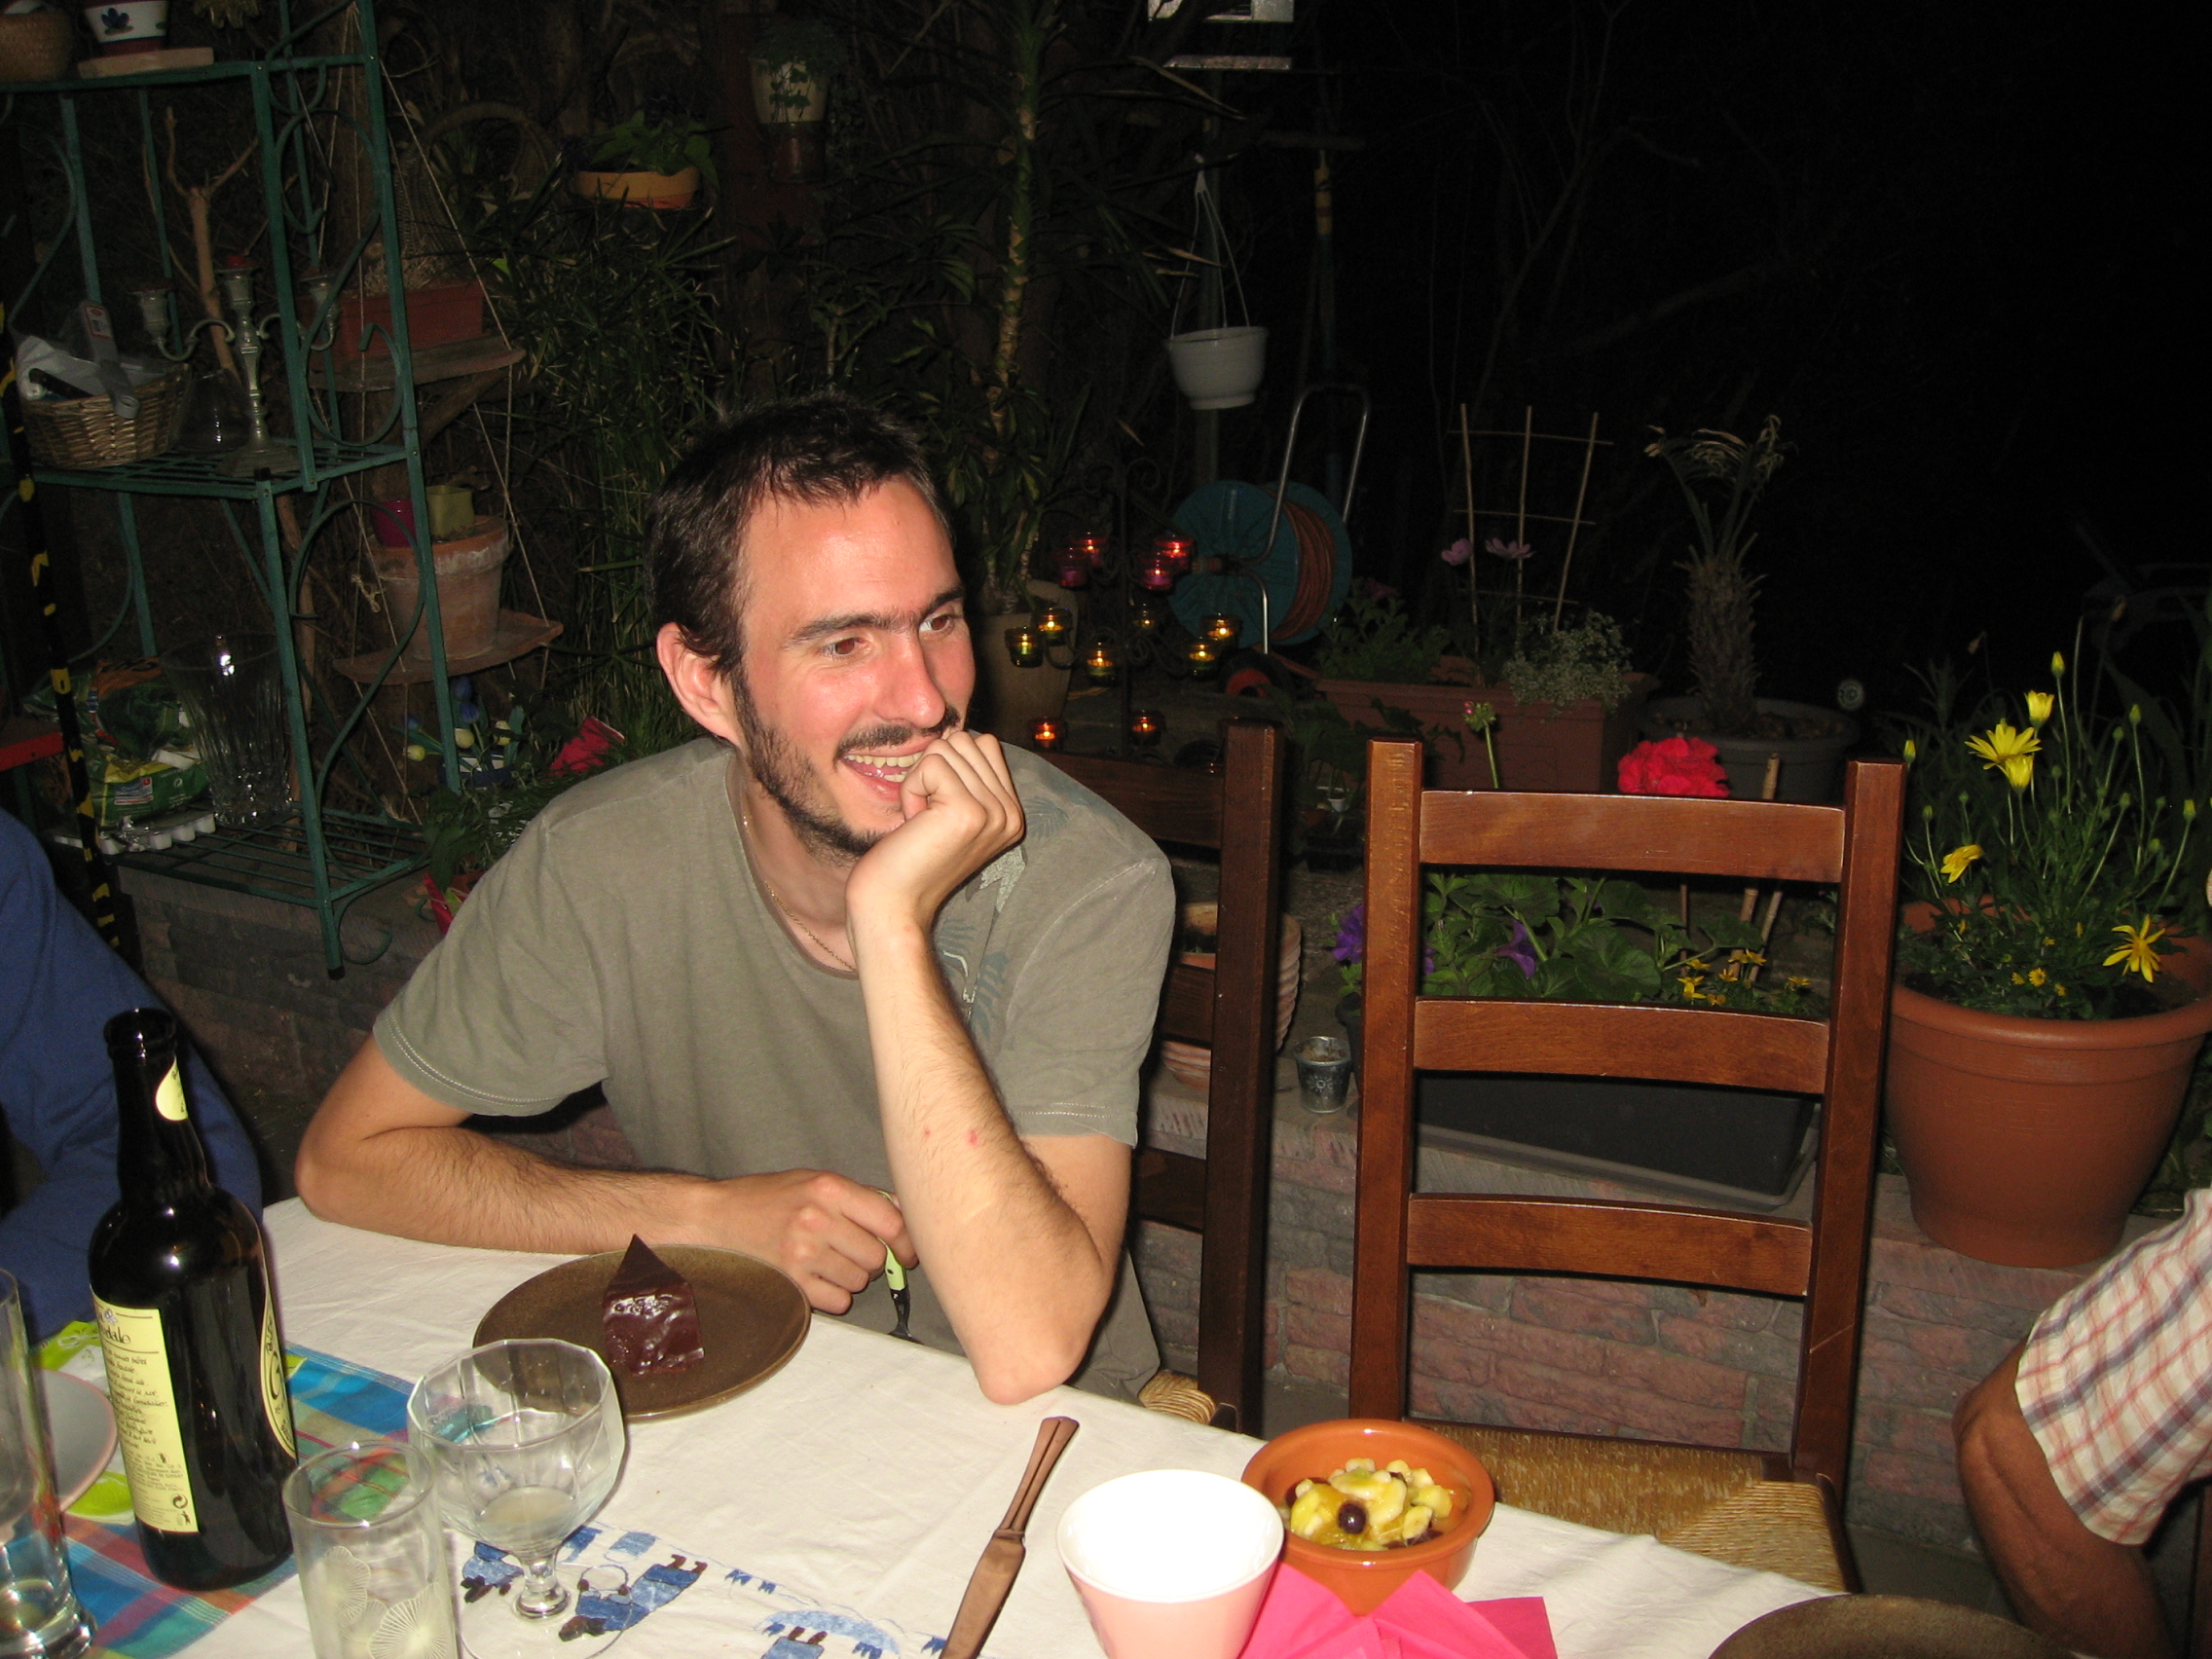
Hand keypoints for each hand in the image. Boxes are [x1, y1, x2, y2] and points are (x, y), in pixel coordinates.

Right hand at [693, 1170, 913, 1312]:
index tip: (907, 1253)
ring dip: (852, 1277)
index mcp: (829, 1188)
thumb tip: (903, 1217)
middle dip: (873, 1260)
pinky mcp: (790, 1282)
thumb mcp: (814, 1181)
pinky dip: (834, 1295)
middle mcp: (818, 1219)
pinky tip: (818, 1278)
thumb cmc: (769, 1197)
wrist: (717, 1217)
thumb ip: (857, 1198)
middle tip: (853, 1253)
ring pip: (859, 1281)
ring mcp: (802, 1253)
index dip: (907, 1242)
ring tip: (829, 1262)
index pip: (891, 1221)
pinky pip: (838, 1301)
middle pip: (876, 1256)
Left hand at [846, 729, 1023, 935]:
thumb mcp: (950, 812)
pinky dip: (911, 790)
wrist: (893, 904)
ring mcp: (994, 812)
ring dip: (920, 781)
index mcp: (1012, 813)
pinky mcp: (968, 811)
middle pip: (966, 740)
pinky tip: (914, 823)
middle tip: (926, 817)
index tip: (937, 810)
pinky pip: (930, 764)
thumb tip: (954, 734)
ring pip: (947, 748)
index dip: (948, 767)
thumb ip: (966, 776)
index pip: (985, 744)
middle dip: (932, 771)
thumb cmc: (910, 857)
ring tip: (921, 821)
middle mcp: (1011, 813)